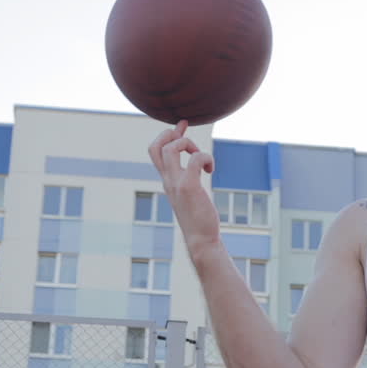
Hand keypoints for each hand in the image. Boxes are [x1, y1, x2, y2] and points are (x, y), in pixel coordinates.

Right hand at [147, 120, 220, 257]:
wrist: (201, 240)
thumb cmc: (199, 218)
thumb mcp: (189, 193)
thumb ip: (188, 177)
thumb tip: (195, 165)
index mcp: (167, 181)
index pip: (155, 151)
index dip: (167, 134)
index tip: (182, 127)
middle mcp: (168, 180)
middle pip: (156, 146)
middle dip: (170, 133)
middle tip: (188, 139)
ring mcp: (176, 183)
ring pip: (170, 149)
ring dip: (188, 144)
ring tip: (201, 157)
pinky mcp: (189, 187)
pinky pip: (194, 159)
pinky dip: (205, 157)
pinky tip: (211, 168)